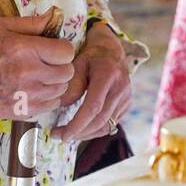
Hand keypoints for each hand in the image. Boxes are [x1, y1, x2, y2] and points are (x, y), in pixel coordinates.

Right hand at [0, 11, 74, 125]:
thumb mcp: (3, 28)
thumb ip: (32, 22)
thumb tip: (55, 15)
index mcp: (25, 50)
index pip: (66, 52)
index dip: (61, 49)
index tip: (52, 50)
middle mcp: (29, 73)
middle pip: (67, 72)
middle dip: (60, 65)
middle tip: (46, 63)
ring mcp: (28, 95)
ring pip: (62, 89)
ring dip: (55, 82)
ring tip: (39, 76)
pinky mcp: (25, 111)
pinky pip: (53, 104)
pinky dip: (47, 97)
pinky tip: (34, 89)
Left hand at [52, 22, 131, 142]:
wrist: (111, 49)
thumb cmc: (91, 55)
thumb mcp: (77, 62)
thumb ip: (71, 84)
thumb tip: (62, 107)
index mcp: (108, 75)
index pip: (93, 107)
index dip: (78, 124)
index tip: (62, 134)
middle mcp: (121, 88)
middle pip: (100, 120)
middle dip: (79, 133)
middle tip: (59, 136)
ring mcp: (126, 97)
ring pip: (107, 126)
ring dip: (86, 134)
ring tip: (68, 134)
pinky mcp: (127, 104)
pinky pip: (111, 124)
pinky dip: (95, 129)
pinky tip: (82, 128)